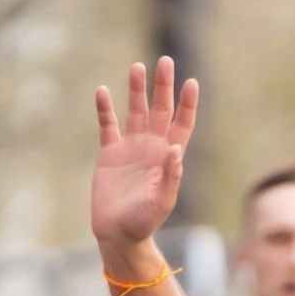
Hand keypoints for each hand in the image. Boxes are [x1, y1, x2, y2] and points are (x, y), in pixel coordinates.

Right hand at [91, 58, 200, 260]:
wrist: (118, 234)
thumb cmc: (145, 221)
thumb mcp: (162, 201)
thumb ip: (170, 175)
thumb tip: (176, 148)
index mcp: (169, 156)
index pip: (182, 123)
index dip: (187, 104)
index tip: (191, 82)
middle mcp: (152, 146)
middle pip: (160, 109)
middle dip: (163, 86)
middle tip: (166, 61)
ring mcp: (130, 147)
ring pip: (135, 111)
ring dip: (137, 90)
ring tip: (137, 66)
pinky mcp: (109, 154)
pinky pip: (107, 125)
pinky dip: (105, 109)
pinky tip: (103, 91)